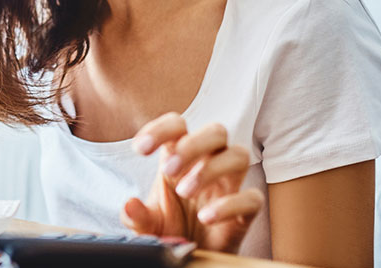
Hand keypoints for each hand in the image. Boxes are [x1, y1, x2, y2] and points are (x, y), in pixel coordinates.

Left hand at [121, 113, 263, 253]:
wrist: (190, 257)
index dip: (161, 129)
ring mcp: (229, 185)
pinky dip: (229, 205)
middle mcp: (208, 164)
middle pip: (216, 131)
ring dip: (210, 170)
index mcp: (181, 157)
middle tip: (168, 171)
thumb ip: (136, 216)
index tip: (140, 149)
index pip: (178, 125)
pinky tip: (205, 217)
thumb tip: (129, 205)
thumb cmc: (170, 229)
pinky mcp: (245, 211)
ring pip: (239, 155)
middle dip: (192, 146)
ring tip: (185, 192)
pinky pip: (251, 198)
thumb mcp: (147, 224)